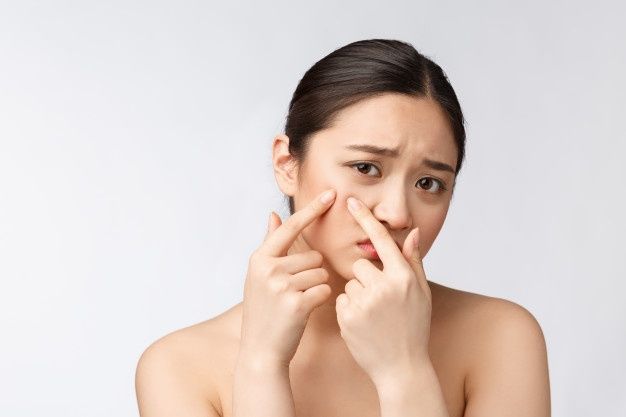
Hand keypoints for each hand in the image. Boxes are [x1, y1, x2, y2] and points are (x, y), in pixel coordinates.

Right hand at [238, 189, 335, 367]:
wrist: (261, 351)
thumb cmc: (264, 312)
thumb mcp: (259, 277)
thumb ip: (269, 245)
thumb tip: (272, 214)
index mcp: (259, 259)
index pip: (290, 227)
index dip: (312, 210)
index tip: (332, 194)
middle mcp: (268, 269)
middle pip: (313, 256)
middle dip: (312, 273)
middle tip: (294, 293)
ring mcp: (281, 286)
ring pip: (321, 273)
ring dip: (317, 287)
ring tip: (298, 302)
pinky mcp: (297, 303)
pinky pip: (325, 290)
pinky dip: (322, 300)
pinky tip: (305, 311)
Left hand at [336, 196, 432, 385]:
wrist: (402, 367)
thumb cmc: (413, 327)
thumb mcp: (421, 293)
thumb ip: (413, 261)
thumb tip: (411, 232)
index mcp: (403, 277)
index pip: (381, 240)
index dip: (366, 219)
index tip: (351, 201)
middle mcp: (384, 287)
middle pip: (362, 264)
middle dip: (367, 277)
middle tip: (380, 300)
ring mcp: (365, 302)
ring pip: (350, 282)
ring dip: (358, 294)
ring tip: (374, 315)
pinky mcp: (347, 317)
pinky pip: (341, 299)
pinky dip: (349, 309)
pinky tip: (363, 324)